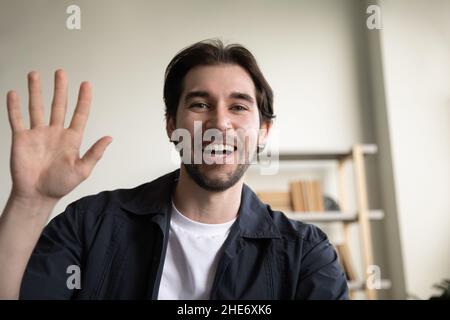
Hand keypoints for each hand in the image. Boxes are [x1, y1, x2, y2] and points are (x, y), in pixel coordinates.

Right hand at [6, 70, 111, 204]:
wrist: (37, 195)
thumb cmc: (60, 185)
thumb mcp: (82, 170)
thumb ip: (94, 153)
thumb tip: (109, 138)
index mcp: (71, 139)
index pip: (79, 114)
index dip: (84, 99)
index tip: (86, 84)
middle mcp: (55, 132)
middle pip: (58, 105)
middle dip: (60, 88)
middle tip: (61, 72)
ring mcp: (38, 134)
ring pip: (37, 107)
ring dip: (36, 91)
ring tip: (35, 74)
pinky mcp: (21, 139)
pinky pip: (17, 119)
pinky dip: (14, 107)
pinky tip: (14, 94)